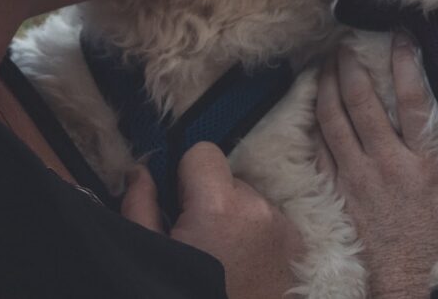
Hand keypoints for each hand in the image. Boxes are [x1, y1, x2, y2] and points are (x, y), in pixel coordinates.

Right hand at [122, 143, 304, 298]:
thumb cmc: (185, 296)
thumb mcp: (149, 254)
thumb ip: (140, 205)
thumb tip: (140, 172)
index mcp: (219, 207)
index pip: (204, 152)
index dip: (185, 175)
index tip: (178, 203)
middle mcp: (259, 211)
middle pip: (229, 180)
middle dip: (211, 201)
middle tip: (198, 241)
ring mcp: (284, 229)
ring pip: (251, 202)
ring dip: (236, 219)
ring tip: (222, 260)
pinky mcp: (298, 247)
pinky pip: (270, 224)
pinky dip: (257, 238)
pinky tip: (242, 269)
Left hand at [316, 34, 437, 298]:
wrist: (411, 279)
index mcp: (425, 162)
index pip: (412, 101)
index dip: (405, 64)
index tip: (400, 37)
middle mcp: (387, 164)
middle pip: (362, 103)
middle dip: (351, 68)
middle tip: (344, 44)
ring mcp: (357, 178)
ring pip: (334, 121)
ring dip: (326, 88)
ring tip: (324, 65)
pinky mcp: (338, 192)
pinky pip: (319, 150)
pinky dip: (314, 125)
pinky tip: (313, 107)